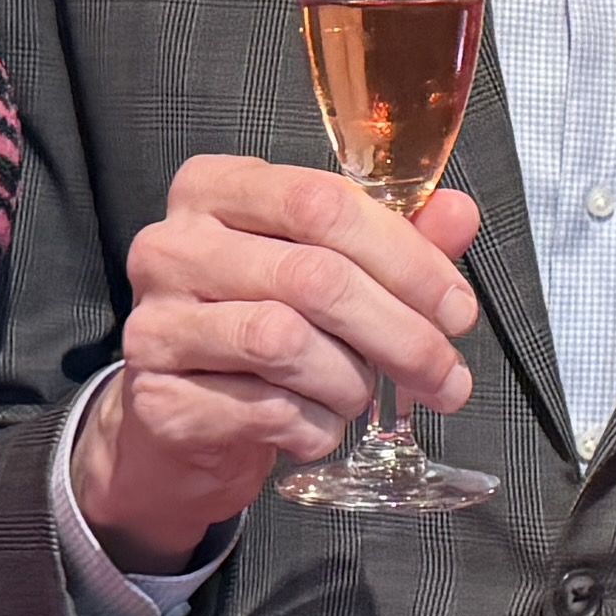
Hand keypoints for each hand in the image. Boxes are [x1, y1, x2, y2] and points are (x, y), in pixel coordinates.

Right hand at [71, 156, 483, 567]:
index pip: (321, 202)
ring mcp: (156, 322)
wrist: (180, 417)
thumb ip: (394, 238)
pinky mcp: (157, 400)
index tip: (457, 310)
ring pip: (287, 344)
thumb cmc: (261, 323)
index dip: (406, 258)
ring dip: (351, 383)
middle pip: (314, 277)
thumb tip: (459, 215)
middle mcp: (172, 246)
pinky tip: (317, 424)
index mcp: (215, 189)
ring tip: (359, 397)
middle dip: (401, 334)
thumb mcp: (327, 266)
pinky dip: (315, 426)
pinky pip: (266, 411)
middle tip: (446, 377)